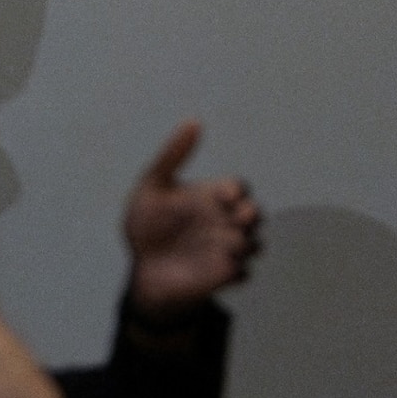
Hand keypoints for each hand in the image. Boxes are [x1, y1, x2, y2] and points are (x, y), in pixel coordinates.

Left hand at [121, 122, 259, 319]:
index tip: (221, 196)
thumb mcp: (152, 186)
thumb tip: (194, 121)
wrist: (141, 268)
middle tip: (235, 218)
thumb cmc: (146, 225)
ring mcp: (226, 249)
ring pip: (255, 243)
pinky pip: (243, 273)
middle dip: (251, 214)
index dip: (235, 190)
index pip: (238, 187)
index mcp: (211, 198)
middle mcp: (224, 222)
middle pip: (255, 213)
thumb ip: (172, 154)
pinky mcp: (224, 276)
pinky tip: (217, 268)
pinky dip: (235, 270)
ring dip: (244, 243)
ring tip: (224, 246)